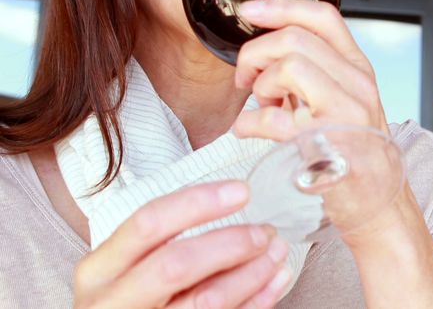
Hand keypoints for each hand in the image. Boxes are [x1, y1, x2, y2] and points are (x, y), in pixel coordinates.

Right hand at [74, 181, 288, 308]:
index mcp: (98, 270)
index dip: (198, 203)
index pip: (148, 224)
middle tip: (265, 232)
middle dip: (231, 244)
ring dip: (252, 274)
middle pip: (177, 264)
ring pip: (206, 301)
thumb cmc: (125, 301)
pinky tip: (273, 284)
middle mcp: (113, 302)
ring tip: (277, 254)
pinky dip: (256, 302)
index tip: (241, 191)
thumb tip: (230, 204)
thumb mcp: (123, 270)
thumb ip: (161, 244)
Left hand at [233, 0, 388, 139]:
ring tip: (263, 106)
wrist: (379, 202)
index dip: (281, 6)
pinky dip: (248, 123)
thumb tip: (270, 49)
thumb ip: (318, 71)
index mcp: (359, 68)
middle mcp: (358, 84)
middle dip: (256, 54)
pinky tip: (249, 131)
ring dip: (260, 86)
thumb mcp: (346, 99)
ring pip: (287, 67)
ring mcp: (345, 112)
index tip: (250, 10)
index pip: (324, 16)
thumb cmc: (355, 152)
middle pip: (294, 39)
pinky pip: (272, 118)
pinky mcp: (326, 143)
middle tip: (248, 78)